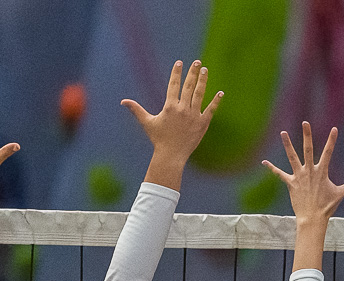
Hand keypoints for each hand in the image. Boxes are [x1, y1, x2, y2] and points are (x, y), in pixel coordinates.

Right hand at [124, 60, 220, 189]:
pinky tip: (220, 92)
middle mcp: (182, 109)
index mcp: (170, 107)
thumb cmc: (159, 139)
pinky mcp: (203, 124)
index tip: (180, 62)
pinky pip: (211, 110)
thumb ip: (137, 110)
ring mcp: (194, 116)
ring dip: (203, 81)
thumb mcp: (147, 122)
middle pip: (189, 86)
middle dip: (193, 72)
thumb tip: (123, 101)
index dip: (176, 73)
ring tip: (205, 70)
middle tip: (197, 62)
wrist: (171, 156)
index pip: (174, 85)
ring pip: (200, 94)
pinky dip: (216, 101)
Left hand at [264, 122, 343, 227]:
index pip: (328, 152)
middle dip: (307, 135)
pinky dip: (271, 168)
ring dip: (287, 145)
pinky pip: (279, 174)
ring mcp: (299, 176)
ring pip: (292, 157)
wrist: (312, 219)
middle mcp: (310, 171)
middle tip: (305, 122)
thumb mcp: (341, 193)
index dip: (332, 140)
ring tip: (283, 133)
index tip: (334, 129)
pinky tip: (264, 162)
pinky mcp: (290, 183)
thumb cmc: (327, 206)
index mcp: (322, 172)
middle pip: (308, 149)